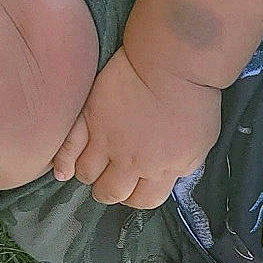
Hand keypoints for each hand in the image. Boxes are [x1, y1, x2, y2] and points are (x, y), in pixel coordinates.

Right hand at [50, 48, 218, 207]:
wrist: (173, 61)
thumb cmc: (195, 98)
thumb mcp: (201, 143)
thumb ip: (181, 166)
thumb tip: (167, 177)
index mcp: (161, 169)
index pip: (143, 201)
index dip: (137, 196)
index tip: (135, 188)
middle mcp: (131, 161)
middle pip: (110, 192)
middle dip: (111, 190)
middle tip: (112, 178)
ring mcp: (106, 139)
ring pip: (86, 174)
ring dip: (89, 174)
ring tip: (93, 165)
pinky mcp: (89, 117)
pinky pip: (67, 149)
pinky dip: (62, 162)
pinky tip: (62, 169)